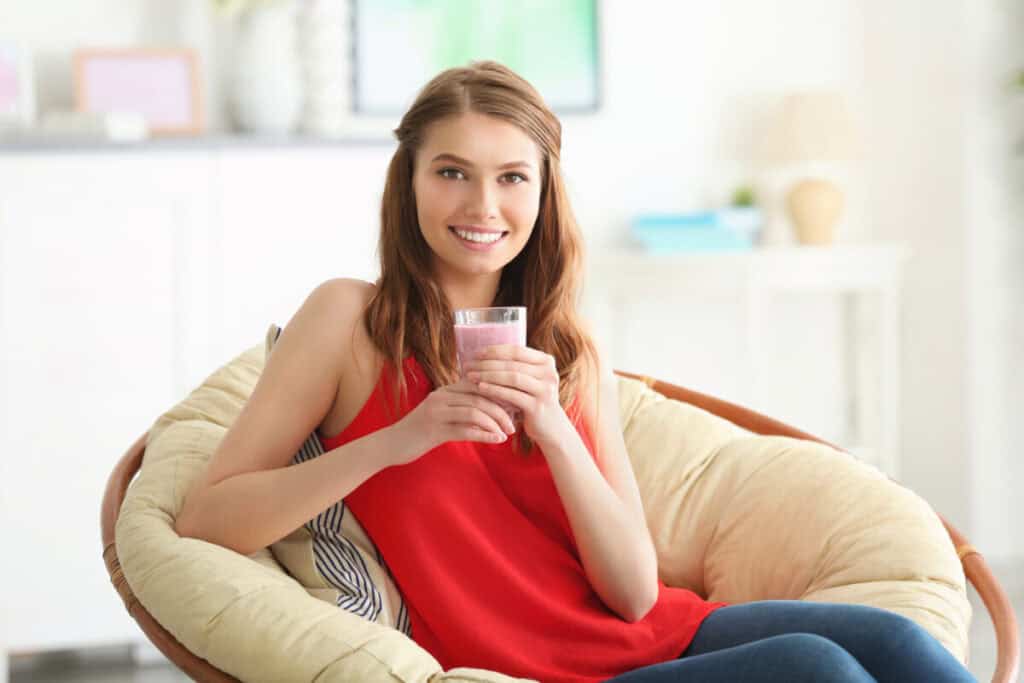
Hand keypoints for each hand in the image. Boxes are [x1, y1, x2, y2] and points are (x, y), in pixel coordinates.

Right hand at [387, 377, 517, 466]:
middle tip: (515, 423)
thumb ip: (464, 410)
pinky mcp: (433, 429)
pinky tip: (497, 441)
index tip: (516, 404)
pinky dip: (484, 435)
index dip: (500, 392)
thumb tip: (494, 411)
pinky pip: (464, 430)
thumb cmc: (421, 431)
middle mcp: (441, 396)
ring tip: (508, 433)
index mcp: (446, 390)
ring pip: (474, 412)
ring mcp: (436, 412)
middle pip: (479, 396)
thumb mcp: (444, 415)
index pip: (479, 383)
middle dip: (501, 409)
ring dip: (495, 423)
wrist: (391, 444)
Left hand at [462, 345, 574, 450]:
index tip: (476, 353)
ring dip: (488, 375)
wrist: (551, 429)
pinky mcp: (538, 406)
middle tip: (468, 365)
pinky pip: (512, 395)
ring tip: (471, 376)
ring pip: (512, 377)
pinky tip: (480, 387)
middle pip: (513, 363)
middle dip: (487, 363)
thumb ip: (516, 366)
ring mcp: (545, 390)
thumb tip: (485, 355)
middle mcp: (549, 373)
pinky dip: (494, 390)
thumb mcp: (530, 380)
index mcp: (546, 361)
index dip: (495, 350)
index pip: (517, 350)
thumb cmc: (533, 400)